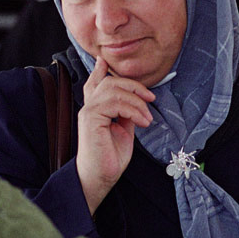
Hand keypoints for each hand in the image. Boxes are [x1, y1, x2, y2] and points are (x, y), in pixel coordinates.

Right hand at [76, 57, 154, 214]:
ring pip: (113, 89)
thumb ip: (125, 115)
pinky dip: (132, 110)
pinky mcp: (90, 118)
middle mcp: (89, 107)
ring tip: (147, 117)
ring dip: (136, 101)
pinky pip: (114, 102)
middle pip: (110, 82)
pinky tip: (142, 121)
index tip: (104, 60)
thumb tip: (136, 104)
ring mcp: (88, 111)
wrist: (100, 177)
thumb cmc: (110, 158)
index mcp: (95, 110)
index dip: (99, 71)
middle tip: (150, 99)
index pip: (94, 83)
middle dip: (133, 86)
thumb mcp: (123, 131)